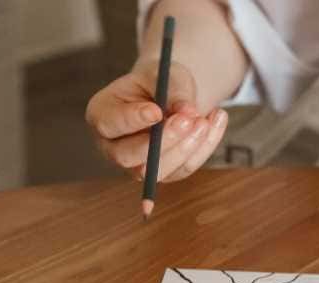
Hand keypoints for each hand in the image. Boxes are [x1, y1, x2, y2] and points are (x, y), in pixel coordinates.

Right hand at [85, 59, 227, 181]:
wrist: (172, 95)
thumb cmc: (160, 81)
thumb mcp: (164, 75)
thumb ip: (173, 90)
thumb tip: (188, 112)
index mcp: (103, 115)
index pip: (110, 124)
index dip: (133, 120)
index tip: (156, 111)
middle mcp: (114, 147)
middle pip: (130, 158)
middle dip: (162, 140)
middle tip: (187, 119)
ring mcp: (139, 166)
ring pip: (160, 170)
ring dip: (186, 147)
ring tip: (205, 119)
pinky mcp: (166, 173)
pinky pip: (185, 167)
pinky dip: (204, 146)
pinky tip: (216, 119)